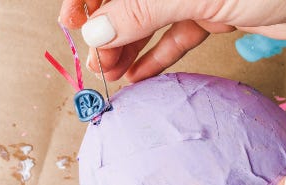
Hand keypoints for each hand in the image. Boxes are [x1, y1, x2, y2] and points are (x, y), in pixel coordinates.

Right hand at [60, 0, 285, 81]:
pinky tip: (141, 76)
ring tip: (113, 75)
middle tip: (96, 63)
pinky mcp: (214, 15)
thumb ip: (143, 10)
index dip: (87, 0)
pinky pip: (177, 38)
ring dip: (129, 51)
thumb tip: (97, 30)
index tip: (71, 23)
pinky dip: (159, 59)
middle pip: (129, 3)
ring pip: (151, 23)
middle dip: (108, 33)